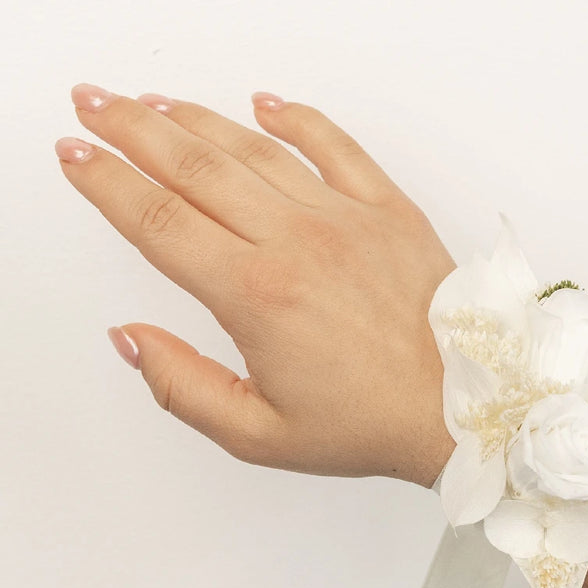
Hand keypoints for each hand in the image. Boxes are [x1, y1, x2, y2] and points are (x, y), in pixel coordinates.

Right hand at [57, 84, 456, 488]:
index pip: (158, 222)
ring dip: (195, 118)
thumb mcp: (258, 434)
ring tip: (153, 102)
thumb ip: (182, 387)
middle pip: (193, 167)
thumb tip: (130, 338)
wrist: (461, 409)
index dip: (106, 184)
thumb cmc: (367, 425)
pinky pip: (336, 145)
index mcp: (256, 296)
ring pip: (254, 148)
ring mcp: (346, 218)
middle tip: (95, 102)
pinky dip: (296, 118)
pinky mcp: (390, 210)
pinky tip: (265, 102)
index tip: (74, 154)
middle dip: (132, 130)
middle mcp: (296, 242)